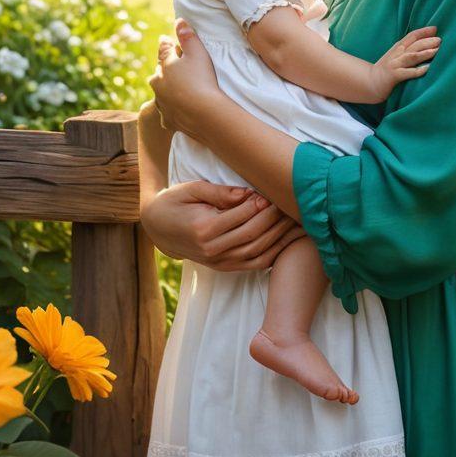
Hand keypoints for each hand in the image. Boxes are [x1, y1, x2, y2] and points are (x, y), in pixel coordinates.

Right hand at [141, 179, 306, 270]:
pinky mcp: (225, 267)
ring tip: (297, 219)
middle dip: (275, 219)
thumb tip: (248, 193)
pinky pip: (256, 264)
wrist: (158, 228)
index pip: (240, 217)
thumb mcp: (192, 189)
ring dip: (281, 236)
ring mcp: (219, 262)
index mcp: (203, 229)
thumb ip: (219, 192)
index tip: (274, 192)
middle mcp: (212, 250)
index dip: (260, 204)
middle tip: (292, 203)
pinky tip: (290, 239)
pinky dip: (275, 252)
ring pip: (258, 252)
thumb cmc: (176, 202)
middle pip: (253, 235)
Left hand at [149, 19, 221, 139]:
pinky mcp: (168, 121)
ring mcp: (162, 104)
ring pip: (160, 94)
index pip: (163, 52)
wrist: (205, 114)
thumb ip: (188, 36)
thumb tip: (179, 20)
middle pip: (158, 74)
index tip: (165, 39)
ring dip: (166, 91)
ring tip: (174, 90)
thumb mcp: (197, 52)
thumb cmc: (202, 79)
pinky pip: (167, 114)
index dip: (165, 44)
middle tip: (169, 66)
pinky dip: (171, 111)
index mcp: (164, 67)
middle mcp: (158, 85)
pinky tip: (177, 111)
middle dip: (163, 70)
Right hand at [369, 25, 440, 100]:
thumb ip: (407, 49)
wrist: (369, 82)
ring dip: (424, 53)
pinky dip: (417, 70)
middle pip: (414, 45)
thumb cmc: (386, 70)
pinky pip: (407, 73)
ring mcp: (395, 64)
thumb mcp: (395, 56)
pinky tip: (427, 68)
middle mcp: (397, 54)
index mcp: (398, 48)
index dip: (423, 31)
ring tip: (436, 50)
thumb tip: (424, 43)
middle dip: (427, 41)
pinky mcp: (394, 76)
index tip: (435, 29)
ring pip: (412, 56)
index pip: (411, 36)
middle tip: (440, 40)